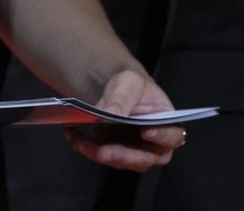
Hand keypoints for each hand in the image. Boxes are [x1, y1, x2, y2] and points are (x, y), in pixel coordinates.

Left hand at [63, 67, 181, 171]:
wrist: (115, 91)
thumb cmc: (131, 85)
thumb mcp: (128, 82)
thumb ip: (122, 98)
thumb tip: (110, 114)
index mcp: (167, 123)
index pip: (172, 135)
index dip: (162, 136)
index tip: (146, 132)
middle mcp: (154, 144)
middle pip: (145, 158)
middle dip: (123, 156)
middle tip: (103, 151)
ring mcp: (134, 153)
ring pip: (121, 162)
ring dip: (99, 153)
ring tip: (79, 140)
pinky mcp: (114, 155)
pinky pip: (101, 156)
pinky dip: (85, 147)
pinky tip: (72, 135)